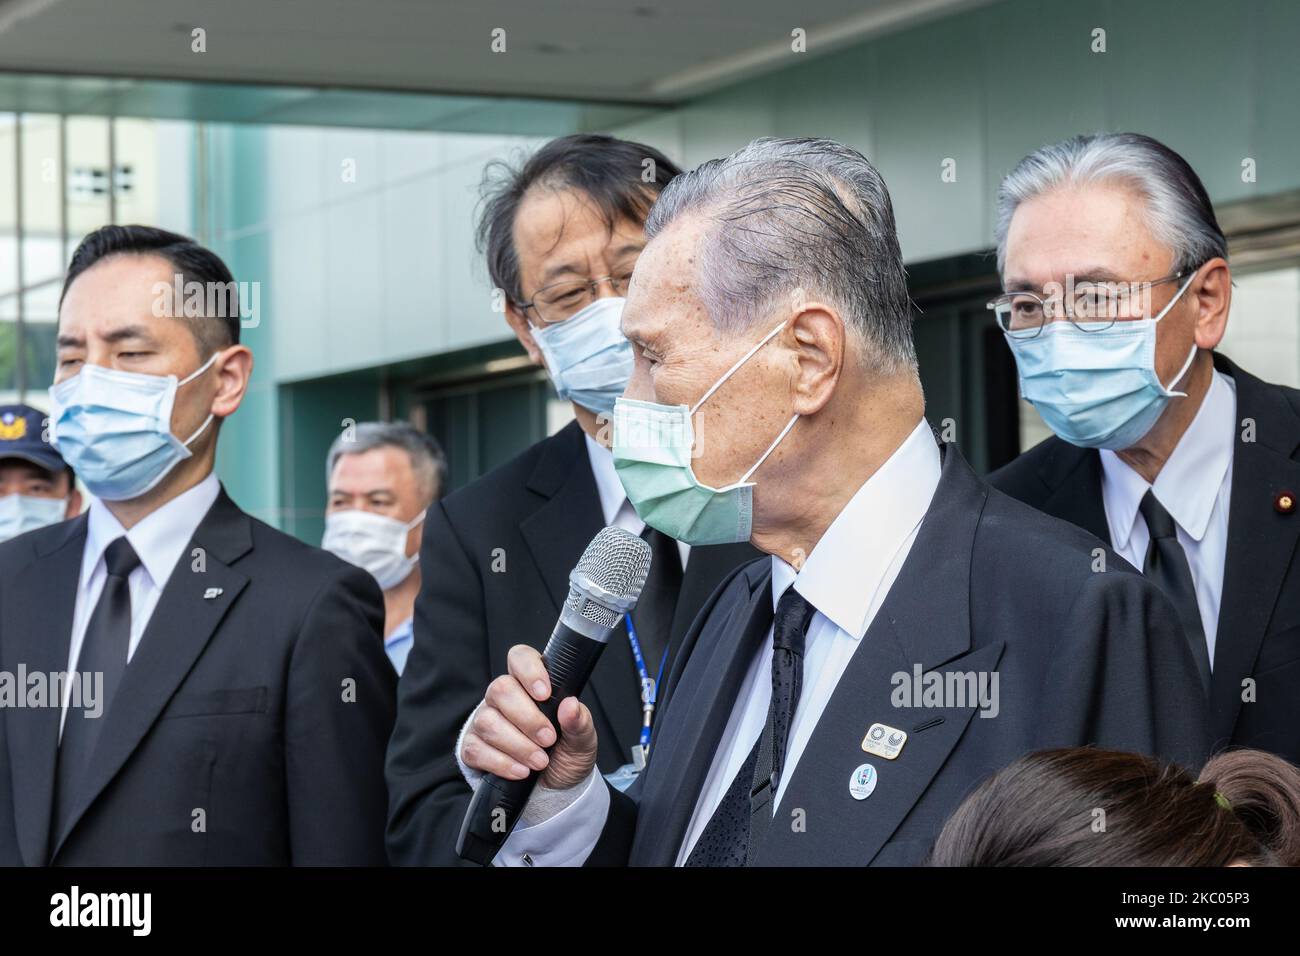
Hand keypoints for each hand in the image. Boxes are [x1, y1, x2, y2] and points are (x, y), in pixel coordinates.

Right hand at [460, 644, 597, 789]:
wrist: (552, 790)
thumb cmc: (566, 755)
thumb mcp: (582, 741)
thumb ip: (580, 722)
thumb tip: (571, 705)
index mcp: (532, 684)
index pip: (520, 658)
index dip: (529, 670)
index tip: (545, 694)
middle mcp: (504, 697)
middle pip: (500, 689)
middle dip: (527, 718)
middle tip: (548, 739)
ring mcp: (485, 720)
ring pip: (488, 721)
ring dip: (517, 745)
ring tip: (539, 761)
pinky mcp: (473, 747)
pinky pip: (476, 749)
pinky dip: (501, 763)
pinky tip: (521, 771)